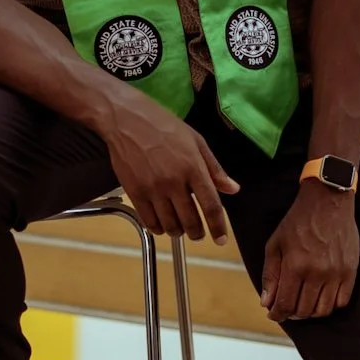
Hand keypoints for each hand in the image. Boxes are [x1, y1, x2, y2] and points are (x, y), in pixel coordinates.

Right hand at [97, 90, 238, 241]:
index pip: (211, 206)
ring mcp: (153, 189)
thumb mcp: (196, 141)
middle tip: (198, 233)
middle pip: (191, 221)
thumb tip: (233, 189)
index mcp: (193, 168)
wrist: (126, 119)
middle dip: (197, 233)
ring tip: (180, 229)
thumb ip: (215, 168)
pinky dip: (158, 228)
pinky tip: (161, 224)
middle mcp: (174, 182)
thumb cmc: (164, 126)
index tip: (221, 240)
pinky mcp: (134, 192)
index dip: (218, 227)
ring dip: (178, 232)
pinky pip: (149, 221)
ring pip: (170, 225)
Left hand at [261, 182, 358, 320]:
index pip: (285, 304)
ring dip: (310, 312)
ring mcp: (337, 273)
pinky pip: (342, 301)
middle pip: (304, 311)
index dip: (277, 314)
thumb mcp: (275, 244)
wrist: (328, 200)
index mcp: (296, 266)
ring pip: (323, 310)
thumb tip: (266, 302)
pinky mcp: (351, 270)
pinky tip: (321, 297)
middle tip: (287, 308)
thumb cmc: (298, 221)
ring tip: (303, 303)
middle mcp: (318, 272)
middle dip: (292, 314)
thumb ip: (270, 275)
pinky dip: (330, 305)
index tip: (274, 314)